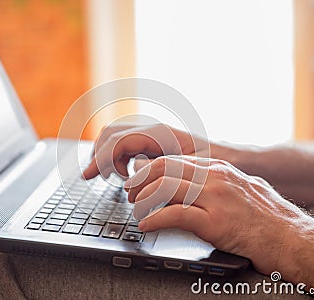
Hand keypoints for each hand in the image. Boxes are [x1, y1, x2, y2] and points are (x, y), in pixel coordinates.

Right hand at [82, 124, 206, 179]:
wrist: (225, 156)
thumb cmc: (212, 162)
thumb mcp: (187, 168)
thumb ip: (157, 169)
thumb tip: (132, 172)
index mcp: (158, 133)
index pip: (118, 141)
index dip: (101, 158)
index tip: (88, 176)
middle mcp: (151, 129)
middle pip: (110, 133)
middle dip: (99, 155)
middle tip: (94, 177)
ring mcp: (149, 133)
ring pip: (114, 137)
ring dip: (108, 156)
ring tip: (118, 176)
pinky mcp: (150, 140)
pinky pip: (124, 144)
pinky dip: (117, 158)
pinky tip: (126, 172)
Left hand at [125, 155, 313, 280]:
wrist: (289, 235)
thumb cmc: (264, 214)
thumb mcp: (238, 185)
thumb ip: (213, 180)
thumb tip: (189, 182)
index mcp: (216, 168)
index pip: (172, 160)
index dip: (148, 170)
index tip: (138, 180)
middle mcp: (214, 177)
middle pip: (164, 169)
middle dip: (140, 180)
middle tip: (130, 194)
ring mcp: (215, 197)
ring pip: (165, 187)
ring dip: (143, 199)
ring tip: (135, 209)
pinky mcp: (215, 221)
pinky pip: (175, 215)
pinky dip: (154, 220)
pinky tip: (147, 225)